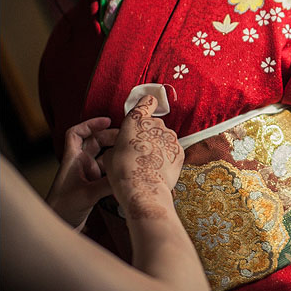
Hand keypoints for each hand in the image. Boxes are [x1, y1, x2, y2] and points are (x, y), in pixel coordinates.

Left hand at [46, 117, 118, 228]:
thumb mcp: (87, 195)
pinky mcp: (93, 186)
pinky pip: (108, 171)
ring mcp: (87, 175)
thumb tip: (129, 175)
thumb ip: (108, 184)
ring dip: (116, 154)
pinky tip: (127, 172)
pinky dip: (117, 169)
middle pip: (95, 142)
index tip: (107, 121)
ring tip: (131, 153)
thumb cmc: (62, 209)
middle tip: (127, 139)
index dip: (90, 124)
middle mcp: (80, 164)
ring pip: (104, 157)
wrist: (57, 227)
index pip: (76, 133)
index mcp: (72, 160)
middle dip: (111, 138)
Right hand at [104, 95, 183, 218]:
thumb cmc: (123, 171)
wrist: (144, 188)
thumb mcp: (110, 155)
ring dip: (157, 147)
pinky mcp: (180, 150)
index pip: (146, 102)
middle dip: (148, 134)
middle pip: (154, 124)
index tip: (148, 104)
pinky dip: (167, 156)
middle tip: (139, 150)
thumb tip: (123, 147)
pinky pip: (172, 150)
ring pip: (163, 138)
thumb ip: (119, 143)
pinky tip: (157, 168)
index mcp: (136, 121)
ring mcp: (170, 137)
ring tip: (147, 163)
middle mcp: (156, 125)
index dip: (147, 103)